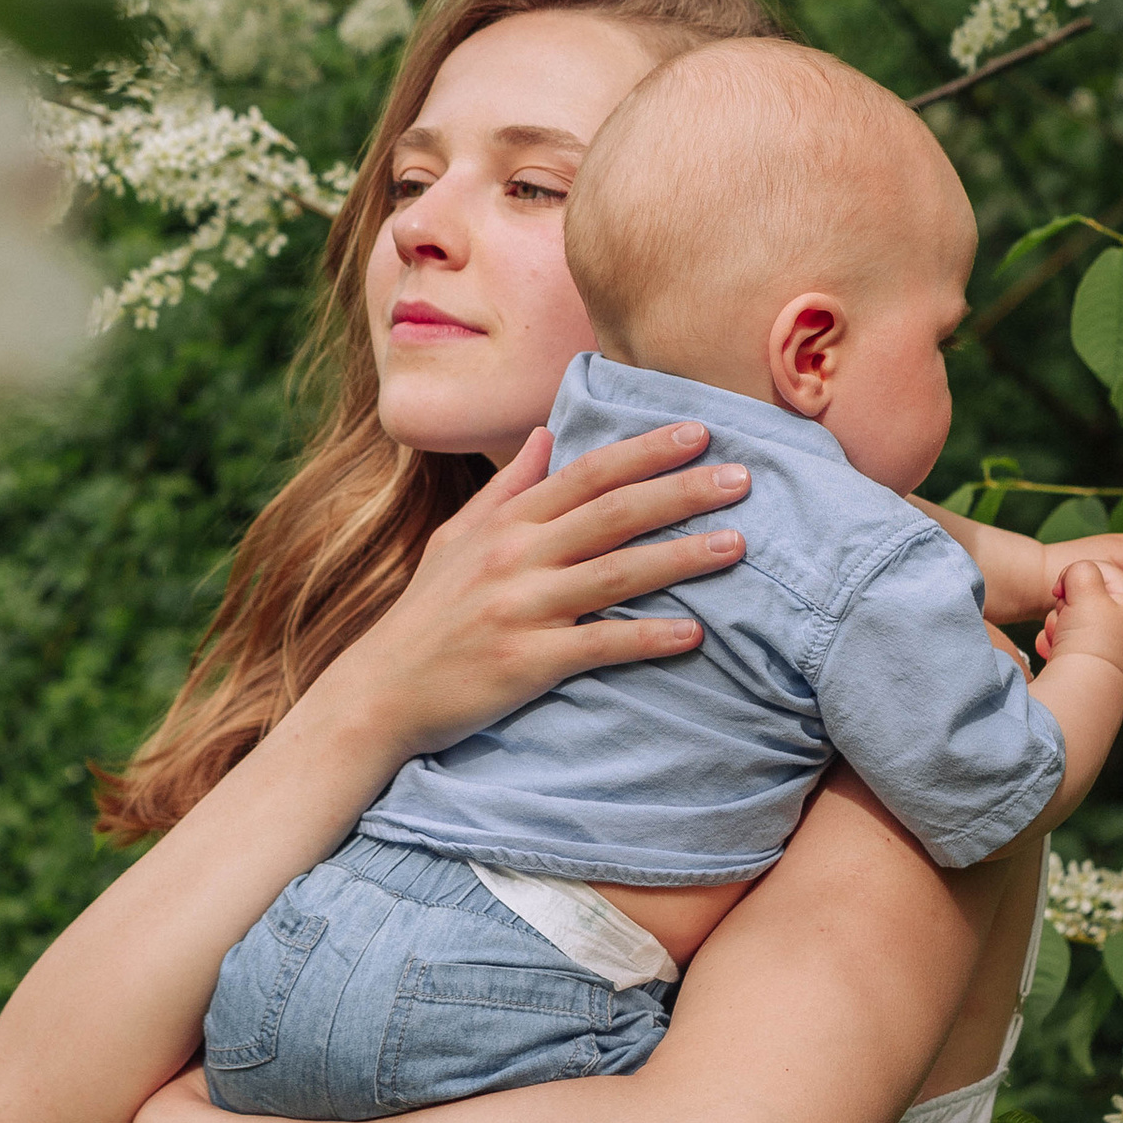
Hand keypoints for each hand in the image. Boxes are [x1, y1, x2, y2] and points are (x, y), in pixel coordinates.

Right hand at [315, 420, 747, 762]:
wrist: (381, 690)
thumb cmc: (427, 614)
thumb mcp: (457, 538)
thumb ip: (507, 487)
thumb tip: (547, 434)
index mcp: (505, 523)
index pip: (586, 473)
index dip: (644, 451)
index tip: (697, 432)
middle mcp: (515, 556)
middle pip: (612, 513)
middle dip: (681, 491)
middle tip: (741, 477)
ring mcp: (522, 609)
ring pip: (616, 573)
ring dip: (681, 557)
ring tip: (737, 544)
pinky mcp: (527, 663)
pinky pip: (599, 645)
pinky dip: (647, 638)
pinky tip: (693, 634)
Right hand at [1038, 557, 1122, 677]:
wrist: (1080, 689)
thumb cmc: (1089, 639)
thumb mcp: (1088, 590)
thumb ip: (1082, 569)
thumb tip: (1074, 579)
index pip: (1103, 569)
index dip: (1078, 573)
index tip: (1062, 588)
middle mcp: (1122, 624)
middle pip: (1084, 594)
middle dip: (1065, 603)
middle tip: (1066, 614)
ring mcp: (1103, 642)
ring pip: (1069, 616)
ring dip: (1056, 623)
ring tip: (1059, 637)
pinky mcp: (1083, 658)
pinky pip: (1062, 638)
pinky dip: (1052, 642)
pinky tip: (1052, 650)